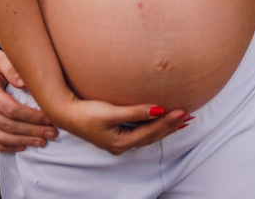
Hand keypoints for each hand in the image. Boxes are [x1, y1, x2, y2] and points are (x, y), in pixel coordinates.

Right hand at [0, 51, 56, 152]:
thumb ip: (12, 69)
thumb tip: (24, 83)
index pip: (12, 110)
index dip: (32, 116)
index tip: (49, 118)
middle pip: (10, 126)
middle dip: (33, 131)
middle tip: (52, 132)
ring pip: (2, 138)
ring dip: (24, 141)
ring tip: (43, 141)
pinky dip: (9, 147)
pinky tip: (24, 146)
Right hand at [54, 96, 190, 154]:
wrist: (65, 114)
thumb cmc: (86, 113)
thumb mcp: (111, 112)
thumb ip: (136, 112)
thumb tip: (158, 108)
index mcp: (121, 142)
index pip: (151, 132)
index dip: (168, 122)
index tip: (183, 111)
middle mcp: (122, 145)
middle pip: (152, 136)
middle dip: (171, 126)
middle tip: (188, 116)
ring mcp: (119, 141)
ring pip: (148, 135)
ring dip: (165, 127)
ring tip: (181, 120)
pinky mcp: (116, 134)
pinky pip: (142, 132)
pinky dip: (154, 126)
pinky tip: (161, 120)